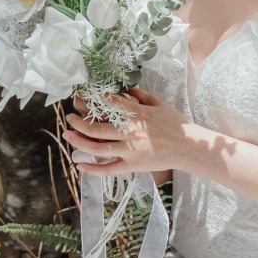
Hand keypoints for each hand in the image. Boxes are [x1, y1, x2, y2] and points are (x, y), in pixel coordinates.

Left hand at [64, 87, 186, 176]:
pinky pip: (109, 169)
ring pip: (97, 148)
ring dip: (78, 142)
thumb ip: (139, 94)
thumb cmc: (175, 123)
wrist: (189, 147)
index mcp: (136, 114)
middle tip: (69, 117)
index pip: (107, 104)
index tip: (80, 98)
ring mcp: (130, 151)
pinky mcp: (133, 166)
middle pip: (95, 128)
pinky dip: (93, 169)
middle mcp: (129, 132)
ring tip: (68, 135)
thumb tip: (123, 88)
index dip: (90, 100)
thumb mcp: (158, 103)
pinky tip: (80, 166)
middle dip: (78, 122)